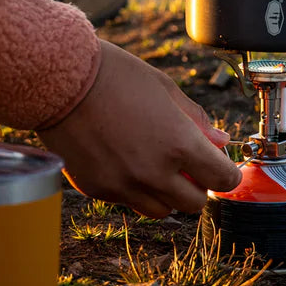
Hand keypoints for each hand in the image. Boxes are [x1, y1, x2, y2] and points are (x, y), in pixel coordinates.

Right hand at [38, 39, 241, 216]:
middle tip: (187, 162)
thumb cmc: (114, 75)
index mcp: (178, 144)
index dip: (227, 174)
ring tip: (155, 162)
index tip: (221, 165)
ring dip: (167, 193)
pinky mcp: (97, 190)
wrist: (58, 81)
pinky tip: (125, 159)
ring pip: (162, 210)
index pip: (222, 180)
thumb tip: (220, 141)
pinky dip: (135, 189)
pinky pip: (129, 201)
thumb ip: (195, 119)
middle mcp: (153, 173)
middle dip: (198, 185)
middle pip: (194, 203)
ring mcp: (123, 186)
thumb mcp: (164, 88)